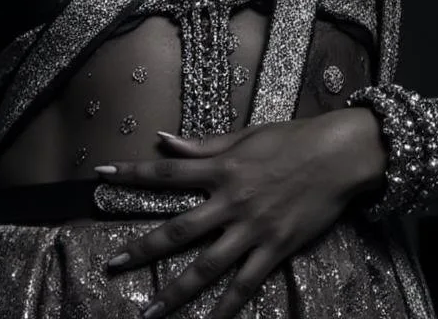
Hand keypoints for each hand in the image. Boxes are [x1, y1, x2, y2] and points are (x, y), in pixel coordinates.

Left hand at [94, 109, 387, 318]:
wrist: (337, 156)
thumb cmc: (290, 139)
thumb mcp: (244, 136)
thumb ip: (203, 144)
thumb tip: (164, 139)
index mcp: (221, 168)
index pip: (166, 172)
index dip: (131, 173)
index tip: (100, 175)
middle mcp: (231, 201)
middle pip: (177, 230)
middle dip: (142, 249)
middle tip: (111, 264)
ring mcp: (252, 228)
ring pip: (206, 267)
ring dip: (174, 292)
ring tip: (148, 313)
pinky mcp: (275, 249)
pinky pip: (245, 285)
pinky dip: (225, 309)